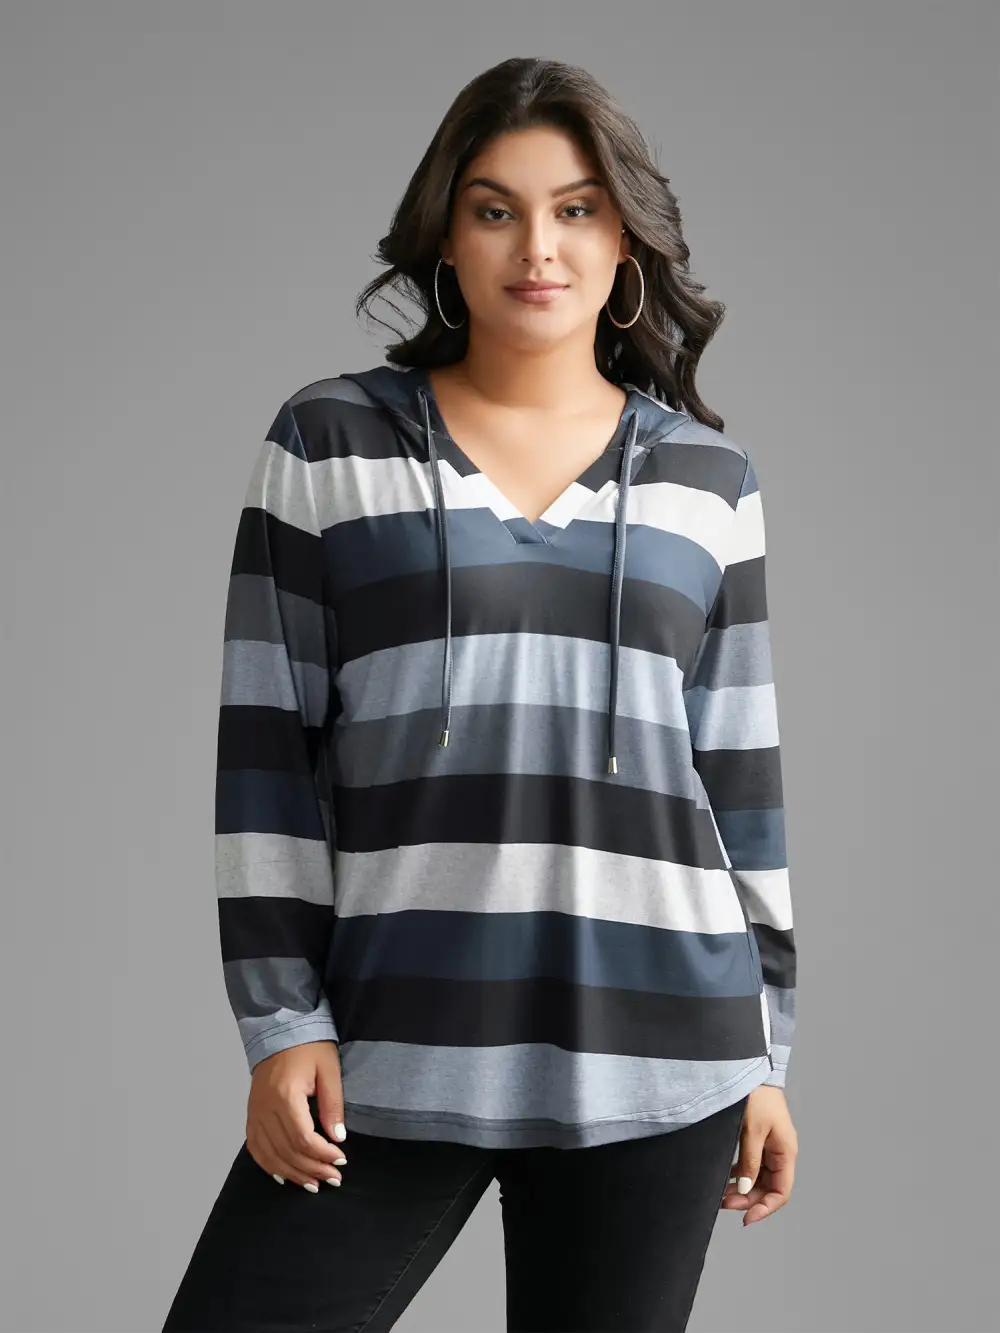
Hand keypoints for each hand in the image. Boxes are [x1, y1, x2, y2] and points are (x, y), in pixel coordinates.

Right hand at [245, 1040, 348, 1192]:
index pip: (303, 1138)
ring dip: (293, 1173)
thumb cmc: (309, 1047)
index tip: (341, 1161)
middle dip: (312, 1169)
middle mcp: (265, 1108)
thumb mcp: (329, 1069)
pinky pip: (255, 1148)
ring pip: (270, 1155)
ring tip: (314, 1184)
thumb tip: (338, 1138)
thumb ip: (333, 1105)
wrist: (280, 1029)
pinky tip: (284, 1176)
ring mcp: (255, 1112)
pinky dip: (269, 1165)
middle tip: (333, 1179)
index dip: (322, 1155)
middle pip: (287, 1151)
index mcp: (285, 1095)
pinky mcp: (251, 1114)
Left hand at [720, 1086, 796, 1224]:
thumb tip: (747, 1190)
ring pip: (759, 1178)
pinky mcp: (758, 1139)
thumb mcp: (751, 1131)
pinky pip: (752, 1165)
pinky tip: (725, 1178)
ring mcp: (769, 1146)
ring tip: (721, 1195)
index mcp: (786, 1152)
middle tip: (723, 1204)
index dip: (766, 1208)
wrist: (749, 1070)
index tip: (746, 1219)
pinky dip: (740, 1175)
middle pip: (768, 1187)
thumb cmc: (756, 1096)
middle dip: (748, 1200)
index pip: (781, 1191)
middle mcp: (780, 1152)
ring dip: (742, 1189)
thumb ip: (750, 1161)